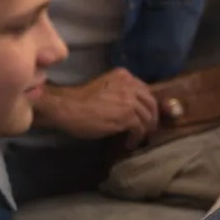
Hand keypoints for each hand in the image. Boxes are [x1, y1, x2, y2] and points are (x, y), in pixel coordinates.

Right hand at [39, 69, 160, 148]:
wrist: (68, 107)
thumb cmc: (79, 99)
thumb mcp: (104, 87)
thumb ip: (120, 91)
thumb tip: (131, 106)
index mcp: (124, 75)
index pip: (145, 90)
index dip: (147, 104)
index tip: (146, 114)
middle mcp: (130, 85)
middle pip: (151, 102)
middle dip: (152, 117)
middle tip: (149, 128)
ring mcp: (130, 100)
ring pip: (147, 117)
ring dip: (145, 130)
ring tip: (138, 138)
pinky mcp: (128, 116)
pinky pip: (140, 128)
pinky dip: (137, 137)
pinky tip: (130, 143)